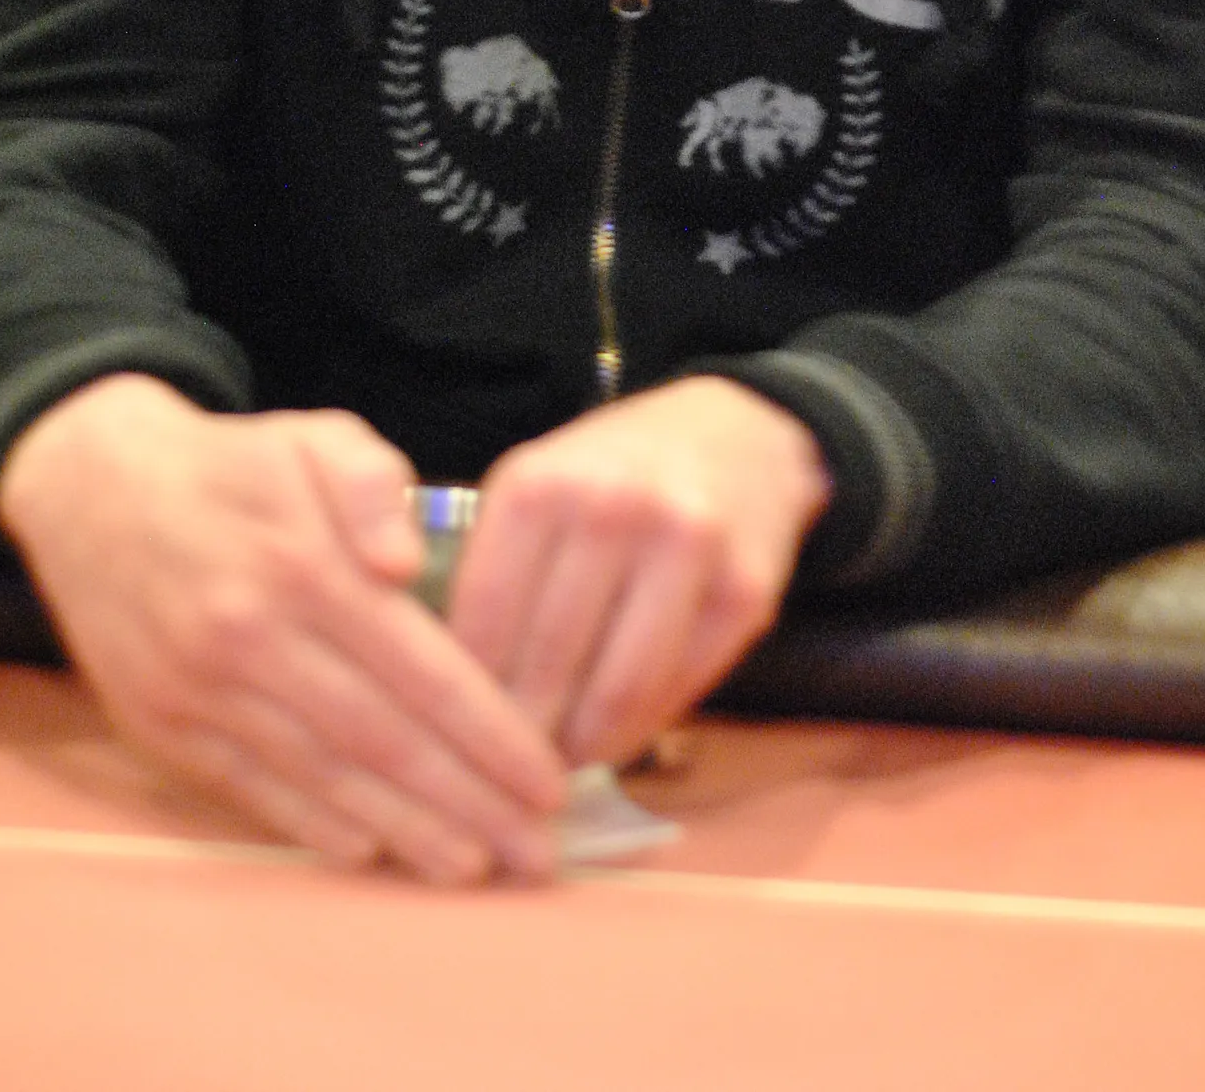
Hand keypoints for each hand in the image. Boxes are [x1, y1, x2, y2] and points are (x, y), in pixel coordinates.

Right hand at [0, 376, 567, 881]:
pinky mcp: (163, 728)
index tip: (547, 778)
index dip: (489, 733)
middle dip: (468, 803)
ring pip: (323, 777)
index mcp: (303, 566)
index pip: (420, 669)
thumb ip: (372, 482)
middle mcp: (252, 639)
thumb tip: (407, 563)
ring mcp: (201, 692)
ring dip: (403, 832)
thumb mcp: (313, 436)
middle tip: (534, 852)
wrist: (93, 491)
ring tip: (471, 866)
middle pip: (382, 740)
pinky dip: (315, 826)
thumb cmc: (234, 465)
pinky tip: (373, 853)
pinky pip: (252, 789)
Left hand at [448, 376, 830, 767]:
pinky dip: (639, 729)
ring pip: (617, 691)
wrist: (737, 433)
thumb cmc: (615, 473)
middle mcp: (612, 507)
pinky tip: (614, 735)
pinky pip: (678, 689)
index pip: (486, 619)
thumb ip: (497, 571)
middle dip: (523, 732)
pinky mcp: (745, 590)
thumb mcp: (539, 488)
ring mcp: (686, 547)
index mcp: (539, 483)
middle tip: (506, 771)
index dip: (469, 693)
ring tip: (559, 764)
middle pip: (549, 662)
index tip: (459, 734)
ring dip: (582, 745)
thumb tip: (459, 695)